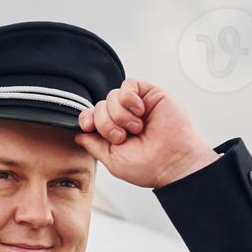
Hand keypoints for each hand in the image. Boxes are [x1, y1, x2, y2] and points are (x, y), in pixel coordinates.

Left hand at [74, 78, 217, 188]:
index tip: (88, 127)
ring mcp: (136, 105)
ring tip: (135, 128)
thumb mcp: (112, 159)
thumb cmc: (148, 166)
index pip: (90, 117)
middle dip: (105, 123)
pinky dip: (129, 99)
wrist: (174, 162)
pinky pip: (128, 84)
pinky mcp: (150, 94)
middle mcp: (123, 117)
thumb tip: (78, 134)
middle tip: (121, 137)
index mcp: (113, 132)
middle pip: (99, 106)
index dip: (85, 119)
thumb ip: (93, 145)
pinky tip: (139, 112)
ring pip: (111, 96)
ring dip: (119, 114)